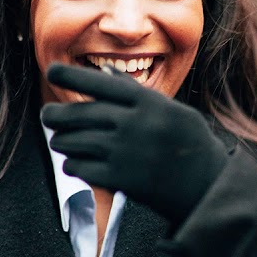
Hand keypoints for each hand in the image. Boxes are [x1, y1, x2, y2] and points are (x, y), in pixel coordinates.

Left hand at [40, 63, 228, 224]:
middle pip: (80, 114)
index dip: (72, 76)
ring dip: (62, 141)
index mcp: (149, 103)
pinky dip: (73, 165)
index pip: (101, 84)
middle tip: (48, 115)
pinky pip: (82, 168)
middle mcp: (135, 124)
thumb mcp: (172, 110)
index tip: (51, 70)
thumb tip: (105, 73)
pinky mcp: (121, 179)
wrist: (208, 185)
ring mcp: (127, 152)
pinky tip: (74, 164)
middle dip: (56, 114)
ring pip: (75, 141)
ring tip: (61, 141)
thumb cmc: (190, 143)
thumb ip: (139, 93)